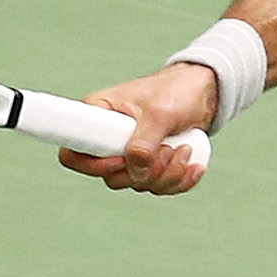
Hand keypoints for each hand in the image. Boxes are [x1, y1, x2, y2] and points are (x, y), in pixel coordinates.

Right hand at [57, 63, 217, 194]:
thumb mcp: (160, 112)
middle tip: (167, 149)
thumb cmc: (175, 90)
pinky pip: (158, 186)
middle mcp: (109, 139)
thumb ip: (144, 142)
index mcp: (98, 117)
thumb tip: (135, 170)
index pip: (73, 152)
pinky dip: (179, 180)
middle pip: (111, 177)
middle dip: (145, 171)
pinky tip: (194, 165)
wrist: (203, 91)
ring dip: (166, 174)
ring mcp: (130, 154)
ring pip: (137, 183)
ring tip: (184, 149)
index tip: (122, 160)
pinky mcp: (151, 164)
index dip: (94, 166)